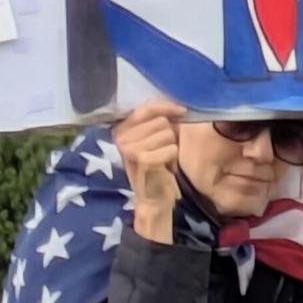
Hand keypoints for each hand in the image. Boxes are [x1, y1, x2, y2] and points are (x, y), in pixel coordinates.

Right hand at [111, 99, 184, 213]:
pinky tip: (165, 166)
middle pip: (160, 122)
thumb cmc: (154, 164)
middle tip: (162, 149)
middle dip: (168, 134)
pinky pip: (171, 148)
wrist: (152, 196)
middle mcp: (121, 137)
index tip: (181, 112)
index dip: (167, 107)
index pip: (146, 108)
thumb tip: (177, 105)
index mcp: (121, 128)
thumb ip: (156, 119)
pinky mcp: (143, 161)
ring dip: (170, 147)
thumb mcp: (150, 138)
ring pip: (167, 134)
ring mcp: (130, 149)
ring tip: (162, 158)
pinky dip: (172, 157)